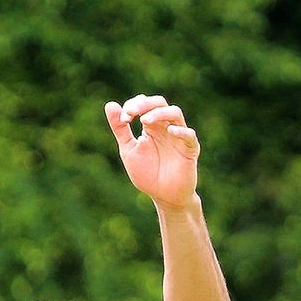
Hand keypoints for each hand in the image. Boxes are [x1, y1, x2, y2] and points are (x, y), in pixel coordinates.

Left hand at [105, 95, 200, 211]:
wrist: (163, 197)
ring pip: (175, 113)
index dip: (133, 106)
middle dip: (145, 104)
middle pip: (159, 103)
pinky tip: (170, 131)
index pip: (144, 104)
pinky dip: (181, 131)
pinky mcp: (190, 149)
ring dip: (159, 113)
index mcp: (151, 126)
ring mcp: (179, 137)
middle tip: (132, 112)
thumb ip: (120, 129)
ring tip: (145, 120)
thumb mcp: (128, 150)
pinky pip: (189, 135)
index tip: (123, 118)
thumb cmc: (147, 174)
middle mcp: (165, 127)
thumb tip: (110, 104)